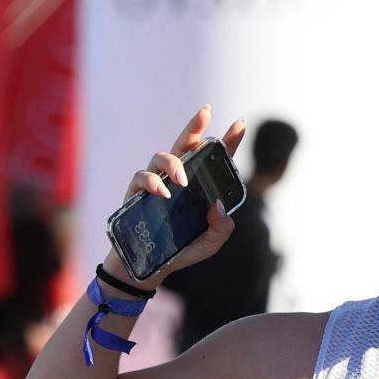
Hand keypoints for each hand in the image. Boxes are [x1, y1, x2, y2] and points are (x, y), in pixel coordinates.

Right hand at [109, 105, 246, 287]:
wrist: (151, 267)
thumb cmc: (183, 249)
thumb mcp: (210, 243)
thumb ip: (221, 228)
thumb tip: (218, 205)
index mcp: (199, 185)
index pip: (214, 158)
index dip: (228, 140)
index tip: (241, 122)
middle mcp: (178, 178)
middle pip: (186, 144)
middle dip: (196, 127)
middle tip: (206, 112)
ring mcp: (156, 182)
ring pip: (162, 156)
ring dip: (173, 164)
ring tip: (182, 181)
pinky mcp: (136, 192)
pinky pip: (142, 177)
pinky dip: (153, 182)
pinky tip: (163, 193)